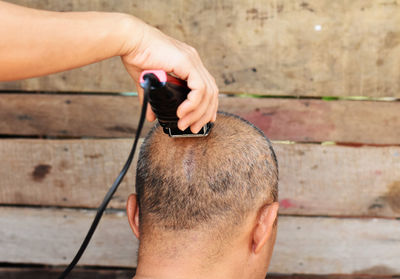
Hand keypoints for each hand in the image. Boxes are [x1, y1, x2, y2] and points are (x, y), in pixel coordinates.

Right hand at [120, 17, 217, 132]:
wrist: (129, 41)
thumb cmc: (136, 56)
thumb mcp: (148, 83)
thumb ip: (153, 99)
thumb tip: (151, 116)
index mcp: (189, 63)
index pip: (208, 88)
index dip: (208, 106)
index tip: (201, 121)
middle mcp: (194, 61)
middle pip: (212, 92)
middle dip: (205, 114)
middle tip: (194, 128)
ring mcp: (193, 61)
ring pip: (208, 93)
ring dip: (198, 113)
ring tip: (185, 124)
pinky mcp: (187, 63)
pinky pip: (199, 89)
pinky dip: (193, 104)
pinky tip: (182, 112)